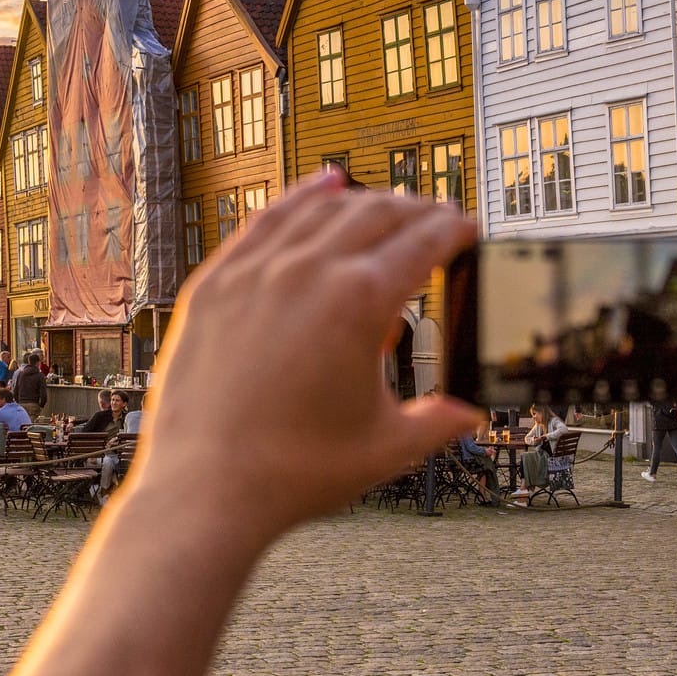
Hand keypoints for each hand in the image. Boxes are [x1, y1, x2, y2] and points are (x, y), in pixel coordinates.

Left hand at [133, 169, 482, 542]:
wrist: (207, 490)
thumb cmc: (295, 474)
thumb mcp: (387, 447)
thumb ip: (438, 420)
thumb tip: (469, 413)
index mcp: (360, 302)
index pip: (422, 243)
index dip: (452, 230)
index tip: (466, 229)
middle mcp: (308, 270)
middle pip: (377, 215)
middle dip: (416, 211)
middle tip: (436, 218)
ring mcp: (256, 271)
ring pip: (322, 209)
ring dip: (365, 200)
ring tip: (389, 204)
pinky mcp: (216, 283)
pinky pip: (267, 221)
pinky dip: (301, 197)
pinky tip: (322, 185)